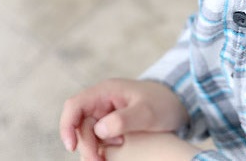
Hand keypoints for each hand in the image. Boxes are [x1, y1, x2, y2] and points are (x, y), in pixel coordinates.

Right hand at [59, 79, 188, 159]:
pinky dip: (100, 150)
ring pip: (87, 135)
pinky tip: (108, 159)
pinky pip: (97, 139)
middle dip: (86, 145)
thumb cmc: (162, 103)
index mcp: (105, 91)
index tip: (71, 146)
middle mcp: (101, 102)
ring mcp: (105, 114)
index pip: (75, 105)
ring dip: (92, 150)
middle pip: (80, 125)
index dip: (67, 125)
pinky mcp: (111, 126)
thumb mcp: (146, 112)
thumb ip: (124, 119)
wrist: (177, 105)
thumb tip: (100, 130)